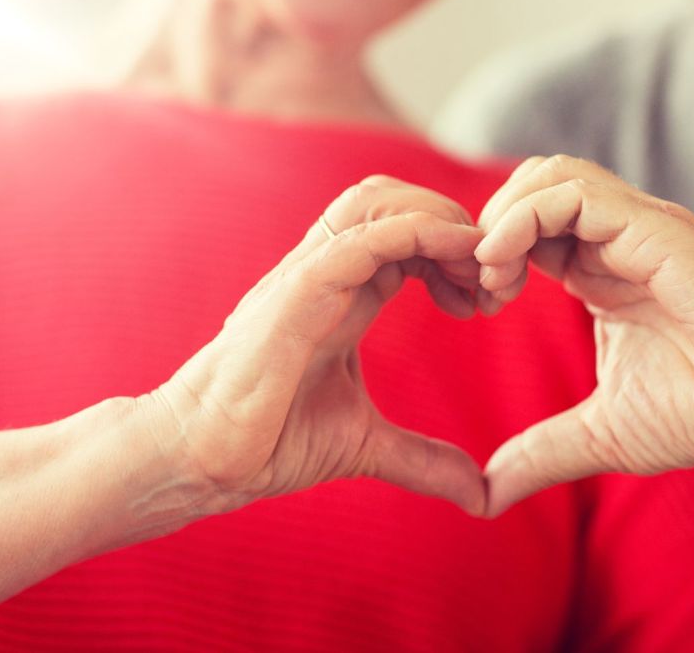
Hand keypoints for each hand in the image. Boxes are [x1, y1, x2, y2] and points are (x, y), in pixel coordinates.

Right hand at [142, 177, 487, 517]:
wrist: (201, 460)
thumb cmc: (268, 440)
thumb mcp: (365, 445)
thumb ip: (423, 459)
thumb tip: (479, 494)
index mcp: (344, 293)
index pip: (404, 232)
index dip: (455, 249)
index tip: (488, 298)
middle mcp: (326, 272)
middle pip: (393, 198)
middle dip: (454, 221)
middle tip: (492, 278)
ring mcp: (307, 276)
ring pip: (376, 200)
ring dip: (441, 220)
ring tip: (478, 270)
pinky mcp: (295, 294)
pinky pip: (361, 238)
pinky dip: (418, 234)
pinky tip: (458, 262)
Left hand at [475, 156, 693, 516]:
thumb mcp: (604, 435)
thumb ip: (543, 454)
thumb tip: (487, 497)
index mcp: (602, 271)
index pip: (528, 228)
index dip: (490, 255)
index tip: (476, 305)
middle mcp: (617, 239)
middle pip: (531, 187)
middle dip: (488, 228)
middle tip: (477, 288)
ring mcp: (638, 227)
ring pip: (549, 175)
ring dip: (502, 216)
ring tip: (491, 275)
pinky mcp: (656, 228)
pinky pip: (575, 192)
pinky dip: (524, 216)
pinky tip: (507, 266)